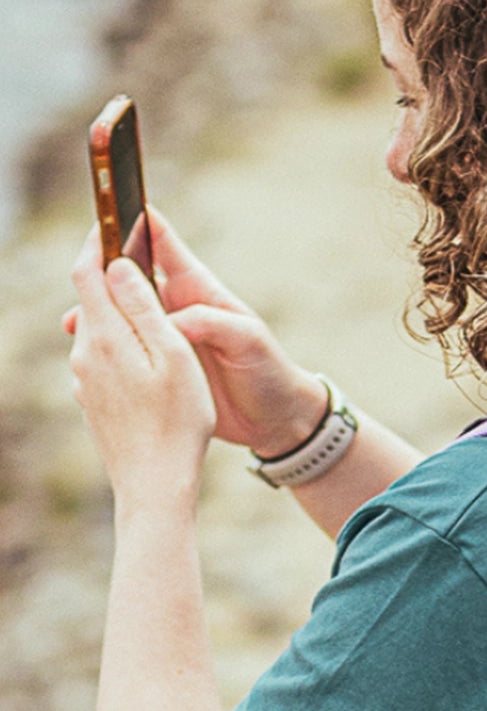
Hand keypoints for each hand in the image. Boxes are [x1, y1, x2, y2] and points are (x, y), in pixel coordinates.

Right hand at [66, 210, 328, 459]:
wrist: (276, 420)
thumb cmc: (269, 371)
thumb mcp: (248, 340)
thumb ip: (212, 322)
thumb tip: (171, 318)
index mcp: (197, 288)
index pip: (160, 241)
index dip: (135, 219)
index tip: (110, 202)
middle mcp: (175, 305)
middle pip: (128, 276)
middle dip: (100, 269)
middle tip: (76, 271)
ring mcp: (165, 335)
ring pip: (120, 315)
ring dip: (96, 315)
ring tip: (73, 324)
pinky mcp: (161, 365)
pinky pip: (126, 350)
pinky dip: (106, 350)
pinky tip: (88, 358)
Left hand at [70, 224, 216, 506]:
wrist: (155, 487)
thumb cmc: (178, 422)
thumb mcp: (174, 355)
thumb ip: (144, 306)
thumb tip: (118, 265)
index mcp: (105, 335)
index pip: (88, 270)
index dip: (100, 241)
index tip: (114, 223)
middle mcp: (84, 354)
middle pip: (91, 300)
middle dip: (114, 281)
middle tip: (143, 267)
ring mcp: (83, 381)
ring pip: (98, 333)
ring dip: (122, 320)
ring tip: (154, 325)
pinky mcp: (91, 403)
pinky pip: (103, 363)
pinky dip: (123, 353)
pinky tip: (149, 371)